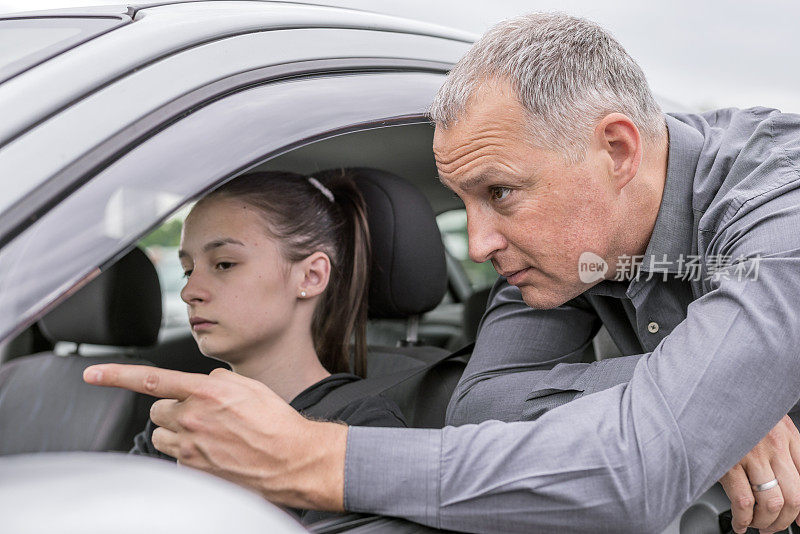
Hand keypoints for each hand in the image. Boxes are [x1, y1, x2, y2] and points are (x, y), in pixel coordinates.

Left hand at [83, 364, 347, 510]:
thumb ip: (216, 380)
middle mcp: (193, 419)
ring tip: (209, 432)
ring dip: (178, 430)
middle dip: (173, 408)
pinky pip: (177, 456)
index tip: (93, 375)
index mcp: (205, 392)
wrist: (292, 459)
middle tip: (200, 412)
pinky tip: (216, 450)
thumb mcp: (249, 385)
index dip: (117, 375)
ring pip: (162, 434)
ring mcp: (191, 447)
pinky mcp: (194, 470)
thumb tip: (201, 383)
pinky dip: (190, 451)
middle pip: (157, 410)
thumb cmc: (276, 422)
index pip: (151, 379)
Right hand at [719, 415, 799, 533]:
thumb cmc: (737, 409)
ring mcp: (752, 454)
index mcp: (787, 435)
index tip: (796, 520)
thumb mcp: (770, 422)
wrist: (711, 393)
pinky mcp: (729, 462)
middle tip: (773, 527)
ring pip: (771, 503)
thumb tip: (797, 499)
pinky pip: (744, 501)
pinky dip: (743, 519)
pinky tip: (740, 522)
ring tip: (756, 525)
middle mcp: (774, 446)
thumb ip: (788, 454)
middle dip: (783, 521)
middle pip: (793, 498)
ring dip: (765, 523)